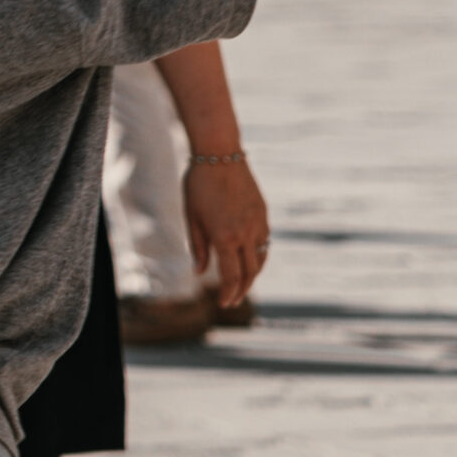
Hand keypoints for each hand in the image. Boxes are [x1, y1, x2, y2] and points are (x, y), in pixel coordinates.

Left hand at [183, 157, 270, 308]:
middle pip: (249, 273)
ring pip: (261, 259)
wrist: (220, 154)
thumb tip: (200, 272)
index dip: (228, 294)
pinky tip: (250, 258)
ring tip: (242, 284)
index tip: (224, 303)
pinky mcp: (263, 213)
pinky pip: (265, 242)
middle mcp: (245, 233)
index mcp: (225, 237)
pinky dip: (259, 256)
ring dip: (252, 275)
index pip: (231, 276)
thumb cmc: (199, 184)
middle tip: (232, 301)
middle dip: (241, 290)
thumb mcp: (192, 216)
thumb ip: (198, 247)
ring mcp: (257, 223)